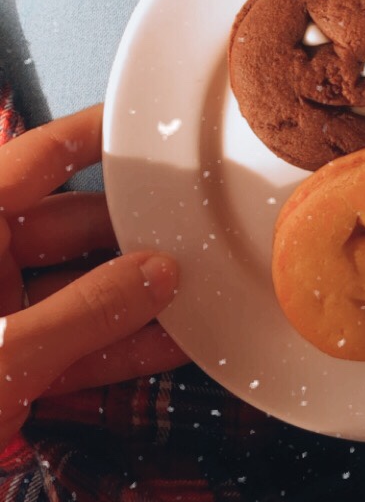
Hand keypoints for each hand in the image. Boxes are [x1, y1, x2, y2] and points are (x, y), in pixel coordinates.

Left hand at [0, 103, 184, 450]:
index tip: (154, 128)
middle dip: (137, 233)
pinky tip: (175, 345)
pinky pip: (72, 348)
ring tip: (208, 289)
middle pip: (71, 227)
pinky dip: (119, 349)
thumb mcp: (2, 355)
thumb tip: (160, 274)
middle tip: (205, 231)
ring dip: (138, 299)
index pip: (37, 160)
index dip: (95, 138)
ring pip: (80, 293)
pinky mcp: (7, 373)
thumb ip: (86, 312)